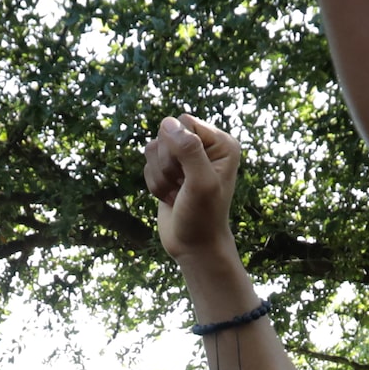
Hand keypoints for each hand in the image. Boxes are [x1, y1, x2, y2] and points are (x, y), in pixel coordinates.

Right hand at [143, 114, 240, 262]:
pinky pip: (147, 164)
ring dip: (160, 177)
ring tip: (177, 194)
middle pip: (166, 132)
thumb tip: (167, 123)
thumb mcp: (201, 183)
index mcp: (221, 143)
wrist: (194, 246)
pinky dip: (154, 184)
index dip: (177, 146)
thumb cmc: (203, 216)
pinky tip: (170, 198)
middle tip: (182, 187)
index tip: (188, 174)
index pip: (184, 122)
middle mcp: (204, 146)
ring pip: (153, 148)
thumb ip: (189, 150)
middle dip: (167, 164)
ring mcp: (184, 158)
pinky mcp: (168, 170)